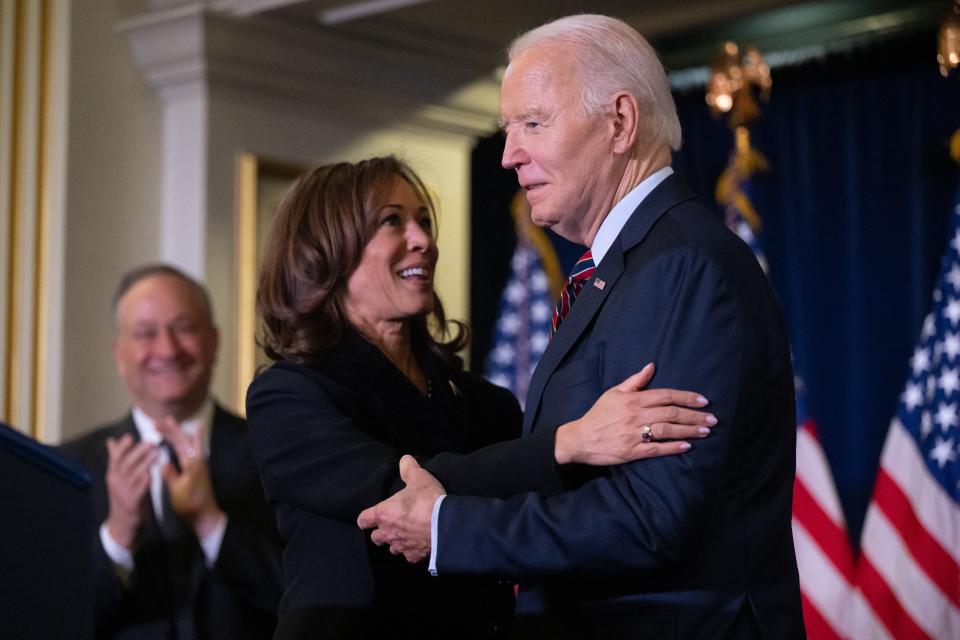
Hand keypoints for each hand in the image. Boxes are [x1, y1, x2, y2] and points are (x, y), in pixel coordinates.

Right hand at [104, 433, 157, 548]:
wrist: (122, 523)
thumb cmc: (123, 495)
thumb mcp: (117, 477)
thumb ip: (116, 458)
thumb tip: (111, 440)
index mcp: (113, 475)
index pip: (115, 459)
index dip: (122, 448)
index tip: (129, 437)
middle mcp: (116, 483)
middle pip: (125, 465)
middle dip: (137, 452)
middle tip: (149, 442)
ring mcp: (124, 493)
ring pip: (134, 475)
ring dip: (146, 463)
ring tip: (157, 452)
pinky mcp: (133, 502)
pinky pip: (140, 489)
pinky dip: (147, 479)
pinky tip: (154, 472)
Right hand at [156, 416, 224, 537]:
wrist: (205, 515)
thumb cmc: (189, 504)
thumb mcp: (176, 490)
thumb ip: (170, 474)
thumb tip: (162, 461)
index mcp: (192, 463)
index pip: (178, 443)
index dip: (167, 432)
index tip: (156, 424)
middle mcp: (198, 460)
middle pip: (185, 440)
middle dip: (174, 429)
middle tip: (164, 419)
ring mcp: (200, 464)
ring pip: (191, 443)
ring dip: (181, 433)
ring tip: (173, 424)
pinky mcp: (199, 470)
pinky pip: (192, 450)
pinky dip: (186, 442)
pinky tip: (184, 441)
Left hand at [357, 455, 444, 562]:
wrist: (446, 526)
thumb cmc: (427, 500)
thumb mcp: (419, 478)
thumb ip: (409, 468)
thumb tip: (404, 460)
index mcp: (384, 514)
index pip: (363, 520)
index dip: (366, 518)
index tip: (371, 516)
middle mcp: (388, 533)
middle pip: (375, 538)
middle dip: (381, 532)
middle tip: (392, 524)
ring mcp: (401, 547)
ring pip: (392, 548)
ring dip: (396, 542)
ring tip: (408, 534)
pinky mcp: (414, 557)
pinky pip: (409, 556)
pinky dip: (412, 550)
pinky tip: (421, 543)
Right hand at [554, 363, 715, 464]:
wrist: (579, 438)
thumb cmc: (598, 414)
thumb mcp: (614, 393)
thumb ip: (635, 381)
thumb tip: (651, 366)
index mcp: (632, 400)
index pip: (665, 396)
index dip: (686, 397)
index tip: (703, 400)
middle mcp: (635, 416)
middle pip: (671, 414)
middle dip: (694, 416)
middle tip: (713, 419)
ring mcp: (633, 435)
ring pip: (667, 431)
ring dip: (689, 431)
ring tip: (705, 432)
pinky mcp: (631, 452)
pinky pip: (656, 450)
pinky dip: (672, 448)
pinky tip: (687, 446)